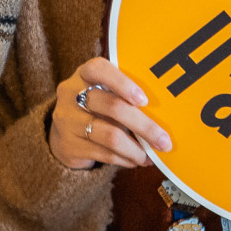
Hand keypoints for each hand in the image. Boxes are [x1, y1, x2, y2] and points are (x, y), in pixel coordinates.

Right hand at [47, 57, 170, 171]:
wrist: (65, 133)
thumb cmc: (97, 109)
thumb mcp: (106, 93)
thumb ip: (127, 96)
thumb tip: (165, 117)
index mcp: (84, 74)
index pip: (99, 69)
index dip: (122, 83)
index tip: (144, 101)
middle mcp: (71, 94)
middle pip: (112, 106)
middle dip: (144, 126)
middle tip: (164, 142)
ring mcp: (68, 120)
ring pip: (110, 135)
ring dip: (136, 149)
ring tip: (149, 156)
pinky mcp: (68, 145)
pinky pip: (104, 154)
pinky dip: (125, 159)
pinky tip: (134, 160)